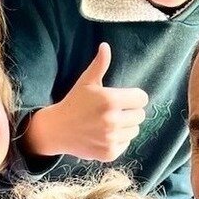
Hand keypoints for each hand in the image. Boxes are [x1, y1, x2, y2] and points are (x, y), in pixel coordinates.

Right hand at [24, 43, 148, 161]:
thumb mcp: (86, 83)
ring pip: (135, 130)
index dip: (134, 97)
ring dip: (126, 126)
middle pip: (141, 115)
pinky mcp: (109, 153)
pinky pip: (126, 143)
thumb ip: (99, 65)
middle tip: (115, 111)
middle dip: (131, 112)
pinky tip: (105, 135)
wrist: (57, 130)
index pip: (141, 98)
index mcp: (110, 100)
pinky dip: (119, 140)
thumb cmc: (74, 103)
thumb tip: (105, 46)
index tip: (125, 98)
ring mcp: (111, 138)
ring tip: (110, 123)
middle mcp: (112, 120)